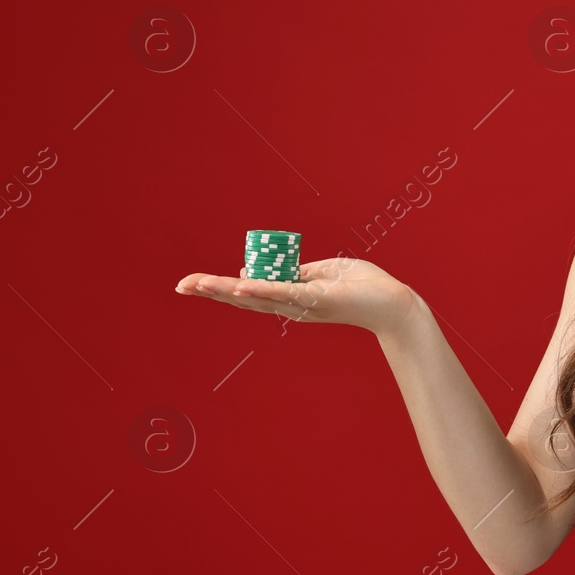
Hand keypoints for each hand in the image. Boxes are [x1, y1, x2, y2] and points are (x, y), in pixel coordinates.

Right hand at [175, 256, 417, 335]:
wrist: (393, 303)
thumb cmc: (365, 286)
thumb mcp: (328, 271)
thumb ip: (304, 271)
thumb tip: (284, 269)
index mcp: (292, 297)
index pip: (251, 292)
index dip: (224, 286)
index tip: (196, 283)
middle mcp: (291, 305)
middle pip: (243, 297)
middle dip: (211, 291)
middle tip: (180, 286)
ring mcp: (302, 303)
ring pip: (256, 296)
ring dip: (225, 289)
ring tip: (196, 285)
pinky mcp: (316, 299)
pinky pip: (284, 293)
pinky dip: (262, 288)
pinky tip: (239, 285)